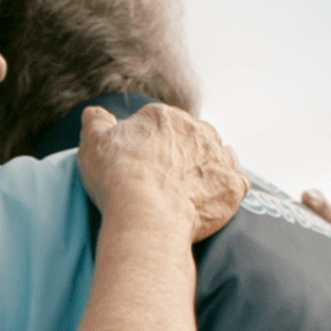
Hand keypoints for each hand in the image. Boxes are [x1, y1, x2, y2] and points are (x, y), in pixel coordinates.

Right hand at [77, 103, 248, 244]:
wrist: (147, 215)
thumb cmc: (118, 180)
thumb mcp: (93, 144)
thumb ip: (96, 123)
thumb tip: (95, 114)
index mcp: (162, 117)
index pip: (160, 125)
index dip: (150, 145)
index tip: (141, 165)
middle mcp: (196, 130)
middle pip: (191, 137)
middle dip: (181, 154)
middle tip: (165, 180)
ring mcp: (218, 156)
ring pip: (217, 156)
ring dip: (207, 167)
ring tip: (189, 190)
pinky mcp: (233, 185)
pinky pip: (236, 182)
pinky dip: (226, 189)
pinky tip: (211, 200)